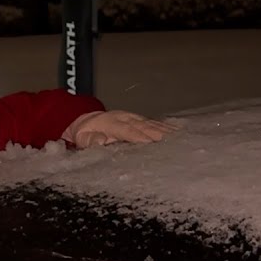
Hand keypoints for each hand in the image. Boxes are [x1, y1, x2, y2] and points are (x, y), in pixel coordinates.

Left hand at [63, 110, 177, 146]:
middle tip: (172, 142)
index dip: (139, 136)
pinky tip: (176, 131)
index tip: (151, 143)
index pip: (127, 130)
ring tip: (179, 138)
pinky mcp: (139, 119)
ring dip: (165, 130)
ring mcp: (133, 117)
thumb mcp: (81, 138)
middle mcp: (124, 117)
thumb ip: (90, 140)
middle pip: (143, 126)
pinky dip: (165, 127)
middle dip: (158, 134)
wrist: (87, 120)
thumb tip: (101, 141)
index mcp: (111, 123)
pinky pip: (153, 122)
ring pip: (151, 123)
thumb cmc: (86, 133)